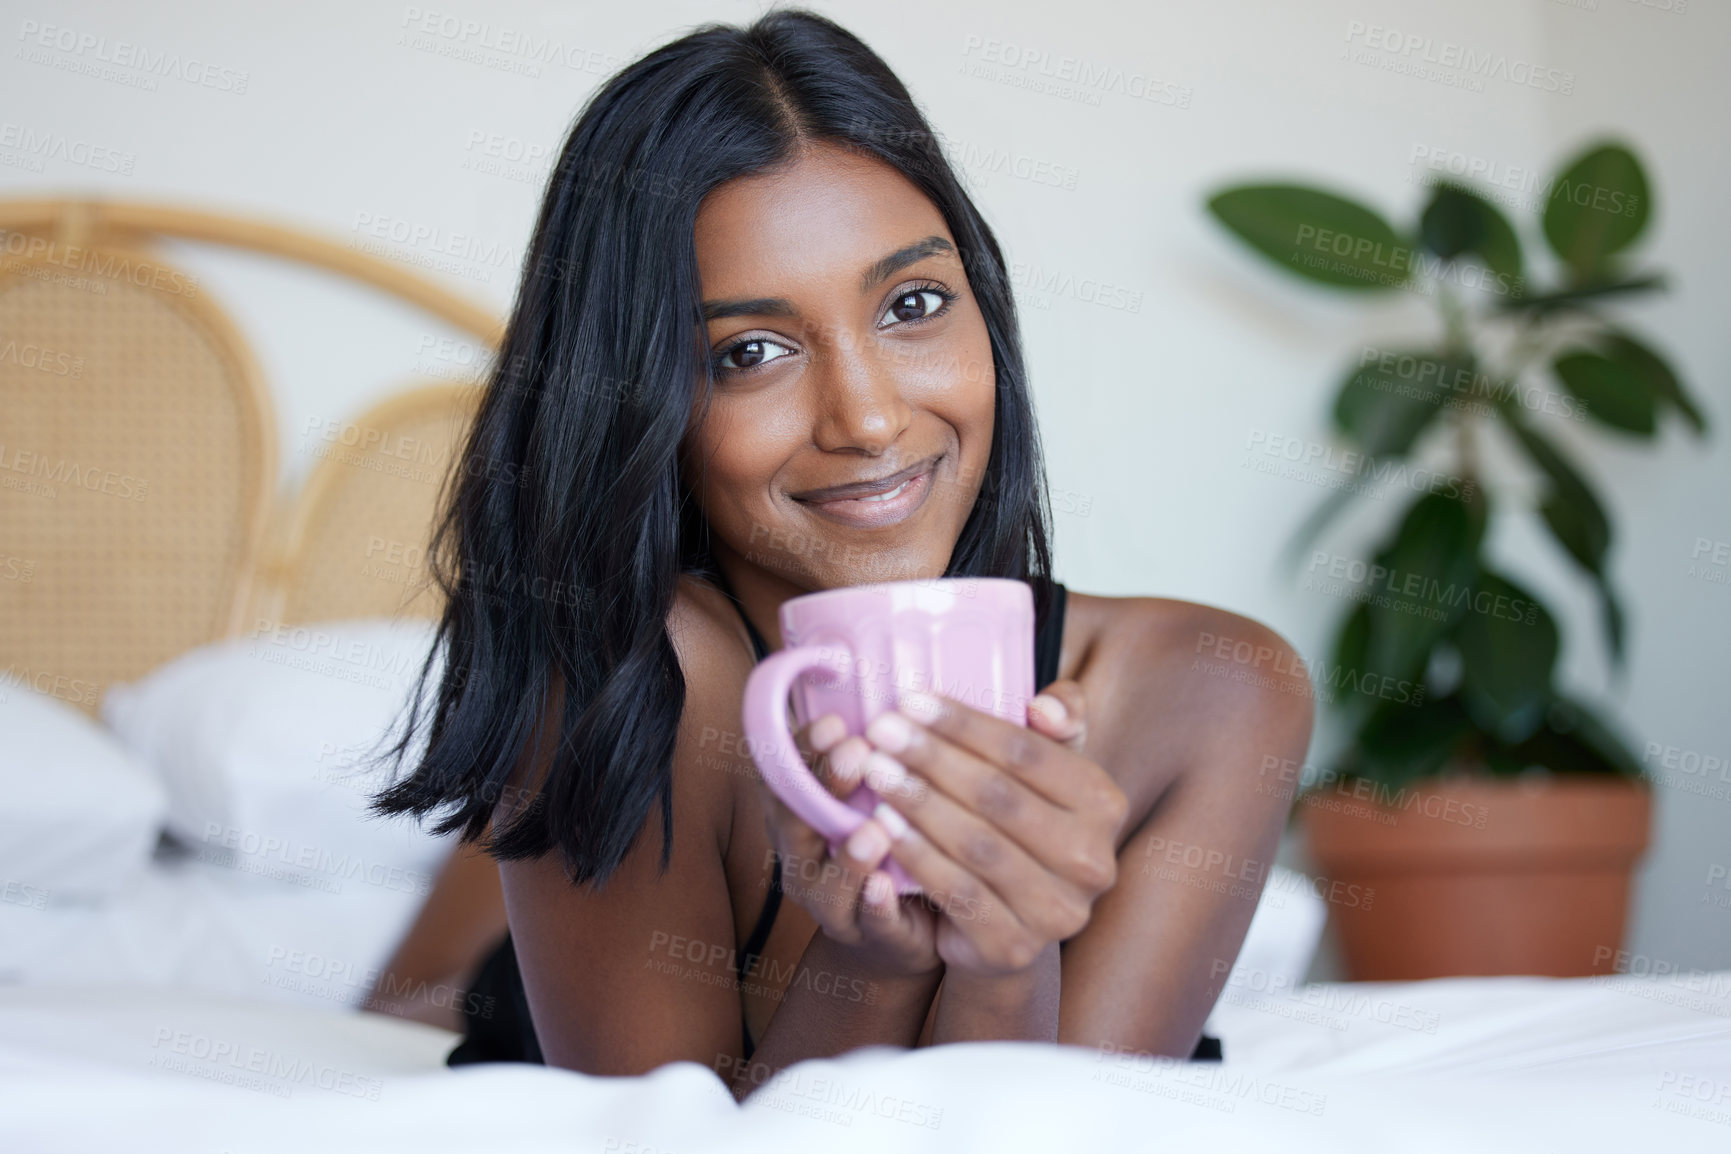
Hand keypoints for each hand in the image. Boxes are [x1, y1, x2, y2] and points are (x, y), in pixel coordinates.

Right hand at [753, 714, 943, 980]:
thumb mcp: (878, 786)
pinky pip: (865, 922)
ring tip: (871, 829)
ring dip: (846, 853)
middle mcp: (803, 853)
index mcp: (803, 808)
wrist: (911, 927)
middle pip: (795, 819)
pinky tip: (887, 886)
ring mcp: (830, 900)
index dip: (802, 746)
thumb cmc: (895, 841)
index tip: (835, 721)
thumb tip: (900, 683)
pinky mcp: (869, 936)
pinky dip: (873, 904)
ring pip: (822, 879)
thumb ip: (880, 744)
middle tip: (856, 754)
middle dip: (823, 785)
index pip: (786, 770)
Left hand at [842, 681, 1128, 977]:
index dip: (964, 724)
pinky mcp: (1014, 946)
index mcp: (1103, 803)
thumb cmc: (1019, 823)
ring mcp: (1057, 910)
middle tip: (881, 730)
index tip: (910, 700)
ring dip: (919, 802)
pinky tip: (882, 825)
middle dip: (932, 757)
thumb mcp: (1045, 768)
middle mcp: (1091, 860)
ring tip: (876, 770)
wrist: (1008, 921)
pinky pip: (957, 890)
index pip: (1025, 752)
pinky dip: (917, 853)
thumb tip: (1043, 708)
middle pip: (998, 796)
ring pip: (976, 843)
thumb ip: (1058, 722)